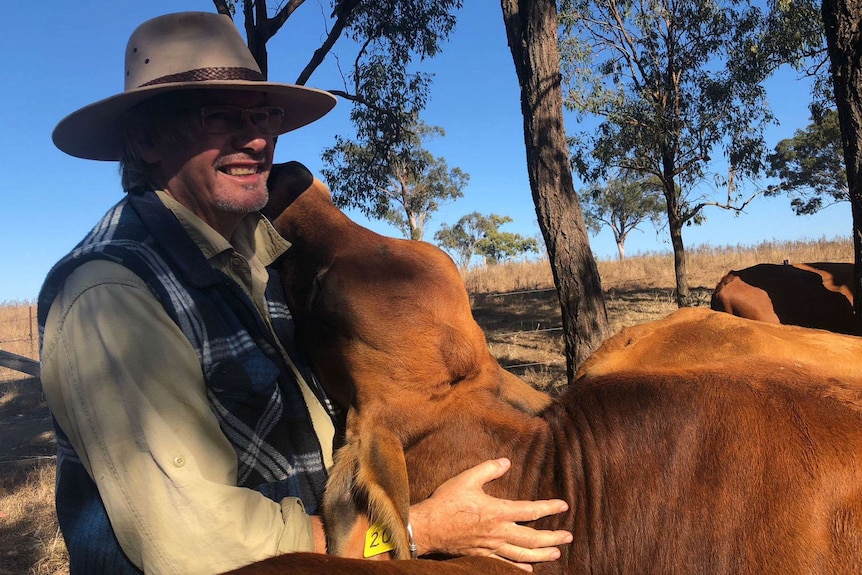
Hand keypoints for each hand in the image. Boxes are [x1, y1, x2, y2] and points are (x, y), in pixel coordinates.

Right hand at [408, 458, 571, 570]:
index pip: (531, 510)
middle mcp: (498, 532)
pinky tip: (528, 568)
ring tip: (556, 554)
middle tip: (568, 536)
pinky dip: (519, 566)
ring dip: (542, 554)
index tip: (563, 506)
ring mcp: (491, 546)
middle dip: (553, 538)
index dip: (549, 508)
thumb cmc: (446, 502)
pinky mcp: (481, 554)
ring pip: (522, 553)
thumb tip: (506, 462)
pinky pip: (504, 563)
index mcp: (498, 511)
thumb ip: (489, 469)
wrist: (427, 527)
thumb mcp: (467, 479)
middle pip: (533, 538)